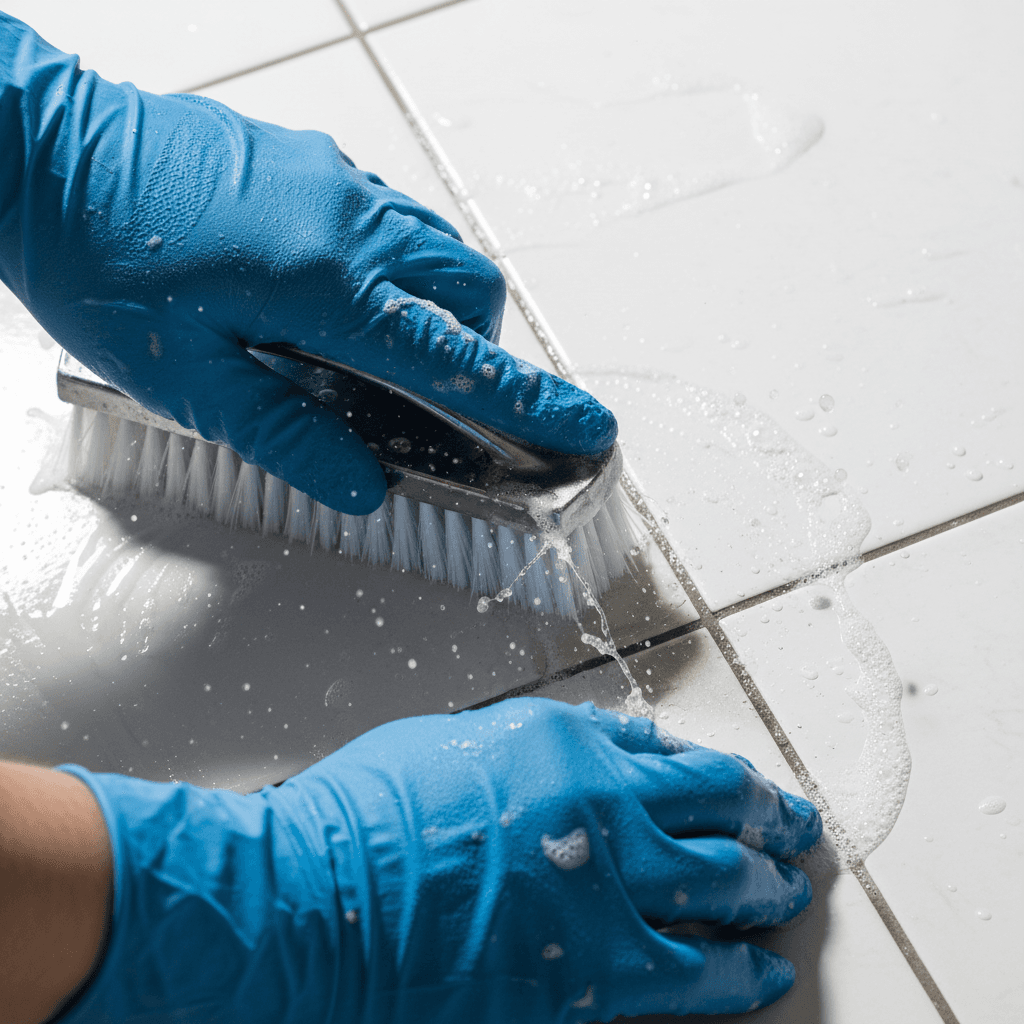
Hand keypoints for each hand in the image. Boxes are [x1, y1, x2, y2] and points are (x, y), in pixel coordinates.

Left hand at [0, 15, 615, 514]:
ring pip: (437, 248)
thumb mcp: (187, 380)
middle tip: (431, 388)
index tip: (586, 427)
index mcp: (323, 285)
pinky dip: (395, 265)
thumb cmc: (99, 262)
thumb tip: (362, 486)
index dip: (529, 401)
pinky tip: (332, 288)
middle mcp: (347, 222)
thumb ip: (286, 437)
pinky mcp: (315, 163)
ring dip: (436, 305)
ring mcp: (334, 181)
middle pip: (468, 290)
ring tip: (374, 343)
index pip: (454, 357)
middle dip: (475, 347)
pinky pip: (392, 216)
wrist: (41, 152)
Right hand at [59, 698, 821, 1022]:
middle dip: (774, 832)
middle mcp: (608, 820)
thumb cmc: (377, 810)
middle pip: (727, 826)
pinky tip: (759, 977)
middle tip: (798, 839)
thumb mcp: (472, 739)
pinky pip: (695, 983)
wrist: (318, 899)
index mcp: (577, 753)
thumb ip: (560, 742)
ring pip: (727, 901)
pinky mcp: (591, 986)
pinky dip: (737, 979)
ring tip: (790, 901)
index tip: (756, 794)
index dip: (736, 783)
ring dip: (768, 900)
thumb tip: (631, 747)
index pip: (689, 765)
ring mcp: (606, 905)